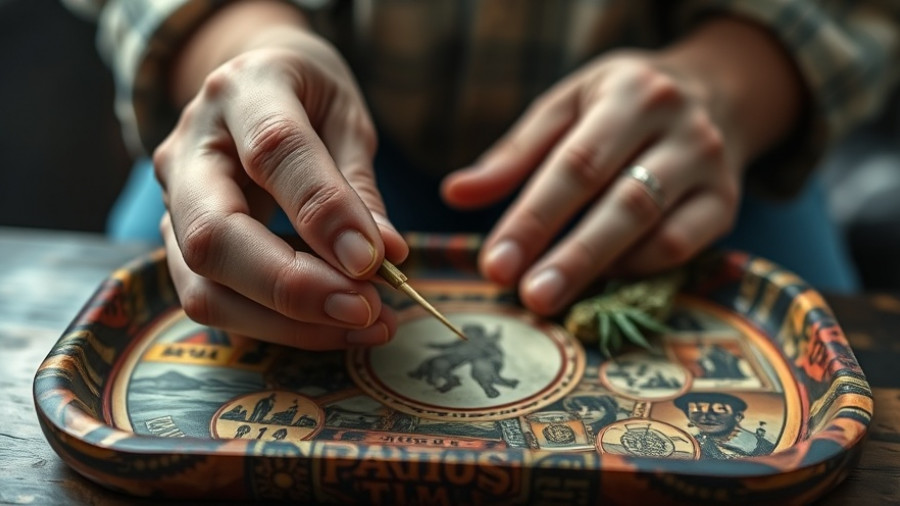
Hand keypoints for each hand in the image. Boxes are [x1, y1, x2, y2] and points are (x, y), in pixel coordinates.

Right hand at [154, 24, 407, 348]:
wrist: (253, 87)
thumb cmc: (307, 98)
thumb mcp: (346, 118)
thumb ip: (358, 186)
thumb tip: (386, 256)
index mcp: (243, 90)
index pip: (274, 152)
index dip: (324, 212)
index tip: (374, 260)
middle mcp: (190, 148)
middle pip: (214, 235)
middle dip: (294, 287)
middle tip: (365, 309)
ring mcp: (173, 202)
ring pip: (204, 286)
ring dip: (288, 323)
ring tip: (365, 326)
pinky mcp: (177, 245)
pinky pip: (214, 302)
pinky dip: (276, 326)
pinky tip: (332, 326)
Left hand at [443, 19, 803, 315]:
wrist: (714, 90)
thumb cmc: (620, 103)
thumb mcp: (566, 107)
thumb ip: (513, 154)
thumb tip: (454, 194)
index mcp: (630, 93)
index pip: (575, 165)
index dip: (533, 219)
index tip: (495, 263)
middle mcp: (681, 127)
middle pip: (621, 202)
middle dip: (570, 257)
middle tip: (527, 296)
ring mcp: (711, 167)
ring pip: (655, 231)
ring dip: (601, 270)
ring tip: (552, 298)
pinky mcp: (725, 204)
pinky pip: (682, 247)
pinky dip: (637, 269)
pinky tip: (600, 279)